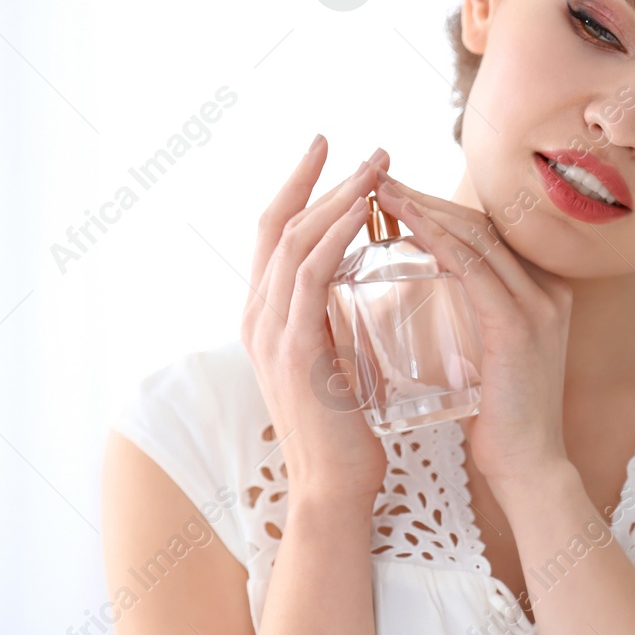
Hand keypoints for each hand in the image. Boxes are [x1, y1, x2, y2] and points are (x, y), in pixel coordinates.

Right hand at [241, 137, 388, 508]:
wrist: (335, 488)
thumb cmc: (347, 429)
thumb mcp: (338, 359)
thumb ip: (338, 322)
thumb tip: (367, 289)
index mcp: (266, 316)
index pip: (276, 234)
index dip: (300, 187)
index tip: (330, 152)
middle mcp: (258, 316)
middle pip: (278, 224)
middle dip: (320, 178)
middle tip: (364, 147)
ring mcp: (270, 330)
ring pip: (295, 240)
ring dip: (337, 196)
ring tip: (376, 167)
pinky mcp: (294, 347)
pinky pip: (309, 275)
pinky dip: (334, 236)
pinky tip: (361, 213)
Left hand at [371, 168, 574, 486]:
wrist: (528, 470)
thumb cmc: (498, 421)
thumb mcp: (486, 356)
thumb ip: (468, 321)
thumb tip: (422, 300)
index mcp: (541, 292)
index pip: (485, 233)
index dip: (438, 208)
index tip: (392, 196)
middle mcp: (547, 288)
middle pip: (480, 223)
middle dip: (426, 197)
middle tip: (377, 180)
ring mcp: (538, 304)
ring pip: (475, 235)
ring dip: (424, 207)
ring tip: (379, 190)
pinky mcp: (519, 326)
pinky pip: (472, 267)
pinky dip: (436, 239)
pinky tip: (404, 224)